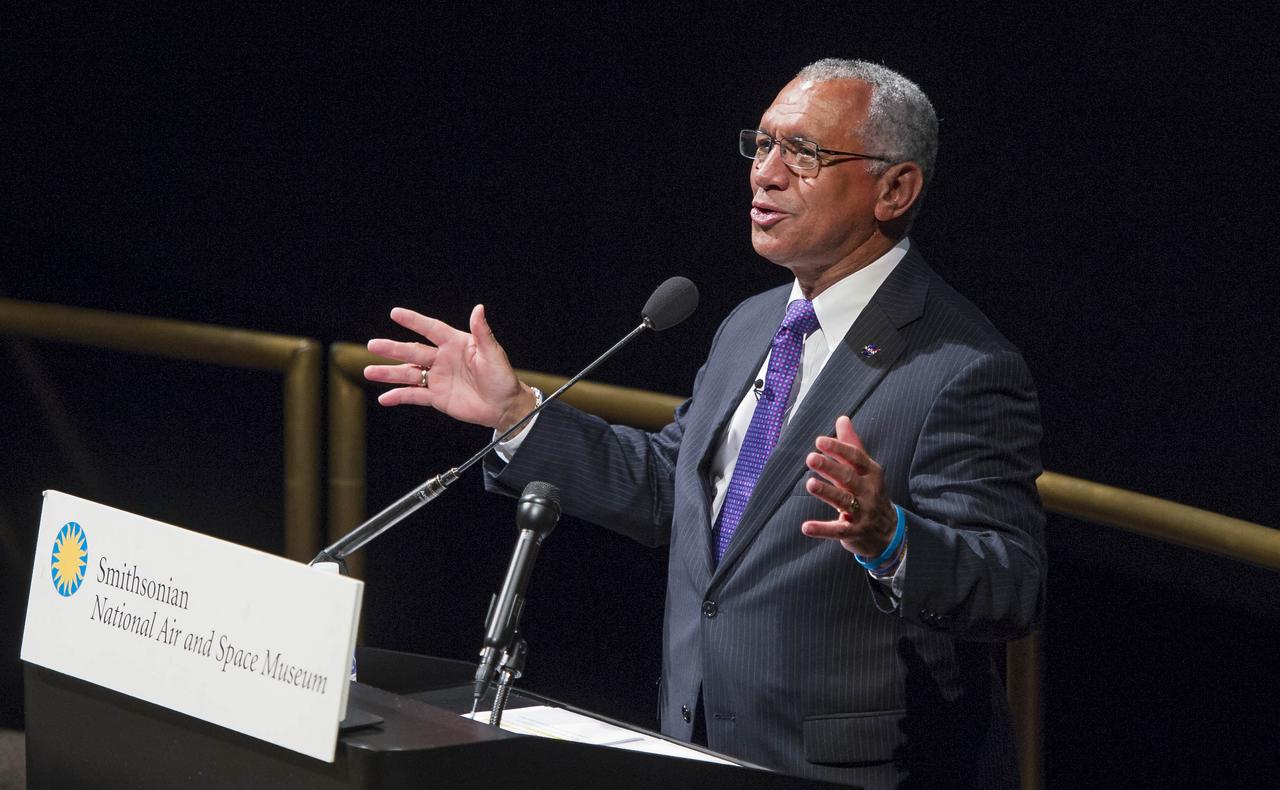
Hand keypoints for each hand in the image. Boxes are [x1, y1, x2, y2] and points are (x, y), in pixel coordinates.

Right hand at [363, 304, 536, 430]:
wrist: (504, 406)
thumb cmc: (502, 377)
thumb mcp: (493, 354)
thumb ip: (482, 333)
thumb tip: (478, 308)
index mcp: (456, 344)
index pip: (431, 329)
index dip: (414, 321)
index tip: (395, 313)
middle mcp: (443, 359)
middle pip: (413, 351)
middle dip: (392, 348)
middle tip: (372, 345)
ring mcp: (437, 378)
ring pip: (408, 373)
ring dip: (389, 373)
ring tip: (369, 371)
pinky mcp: (437, 397)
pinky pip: (414, 395)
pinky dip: (398, 396)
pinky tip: (384, 398)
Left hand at [801, 416, 896, 556]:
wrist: (889, 531)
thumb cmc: (870, 492)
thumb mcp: (865, 469)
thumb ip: (851, 445)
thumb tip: (842, 418)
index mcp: (871, 473)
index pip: (855, 458)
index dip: (838, 449)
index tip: (820, 441)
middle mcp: (868, 491)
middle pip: (848, 478)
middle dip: (830, 468)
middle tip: (811, 458)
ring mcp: (863, 512)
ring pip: (843, 501)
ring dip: (826, 492)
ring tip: (810, 484)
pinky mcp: (854, 532)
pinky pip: (838, 530)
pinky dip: (822, 529)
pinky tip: (805, 527)